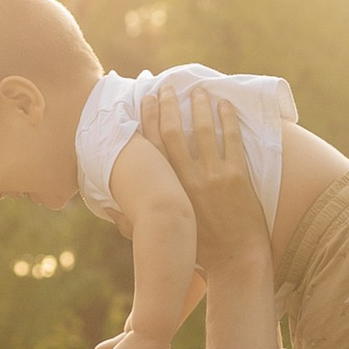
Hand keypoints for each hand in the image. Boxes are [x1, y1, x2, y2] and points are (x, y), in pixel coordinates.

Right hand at [143, 81, 265, 275]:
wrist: (236, 261)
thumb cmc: (199, 250)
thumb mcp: (163, 234)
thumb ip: (136, 222)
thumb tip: (111, 210)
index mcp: (168, 190)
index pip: (152, 147)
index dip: (148, 119)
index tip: (147, 100)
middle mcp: (187, 179)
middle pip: (172, 132)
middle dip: (169, 106)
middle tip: (168, 87)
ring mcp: (213, 176)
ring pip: (202, 131)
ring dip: (199, 106)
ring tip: (198, 90)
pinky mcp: (237, 177)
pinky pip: (231, 140)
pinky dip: (227, 120)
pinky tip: (225, 105)